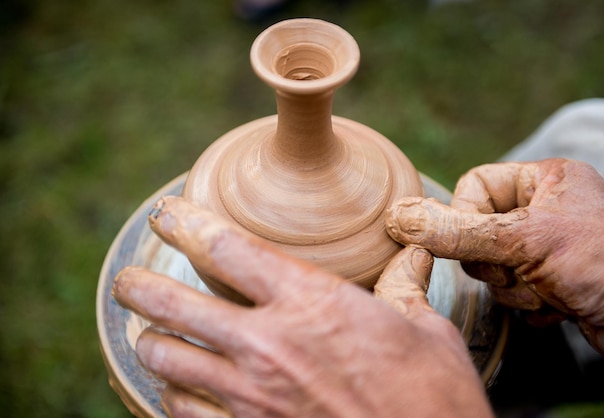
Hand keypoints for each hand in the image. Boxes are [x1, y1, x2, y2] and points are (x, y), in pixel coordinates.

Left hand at [113, 196, 491, 417]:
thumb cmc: (433, 398)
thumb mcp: (426, 333)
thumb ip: (405, 289)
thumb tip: (415, 257)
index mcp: (310, 302)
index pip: (228, 248)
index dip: (189, 223)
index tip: (168, 214)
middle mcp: (267, 344)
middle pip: (175, 304)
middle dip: (141, 286)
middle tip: (129, 280)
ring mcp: (250, 396)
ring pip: (166, 359)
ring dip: (152, 343)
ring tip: (149, 336)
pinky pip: (183, 411)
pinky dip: (172, 394)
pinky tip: (176, 388)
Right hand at [385, 158, 603, 363]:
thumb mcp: (524, 240)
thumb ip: (456, 231)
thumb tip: (398, 217)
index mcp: (544, 180)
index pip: (474, 186)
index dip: (466, 217)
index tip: (482, 242)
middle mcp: (546, 211)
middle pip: (477, 231)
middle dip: (494, 261)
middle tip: (521, 268)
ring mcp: (549, 249)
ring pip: (492, 267)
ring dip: (514, 287)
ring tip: (551, 290)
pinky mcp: (554, 284)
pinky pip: (512, 291)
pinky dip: (531, 304)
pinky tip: (562, 305)